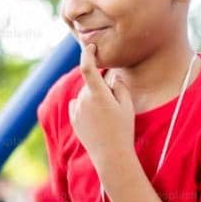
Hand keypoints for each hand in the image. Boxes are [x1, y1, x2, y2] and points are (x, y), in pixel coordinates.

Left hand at [68, 43, 134, 166]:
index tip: (91, 46)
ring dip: (93, 98)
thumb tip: (112, 77)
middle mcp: (83, 100)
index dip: (88, 53)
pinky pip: (78, 104)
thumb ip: (120, 87)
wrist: (111, 155)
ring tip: (106, 117)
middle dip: (101, 87)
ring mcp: (76, 110)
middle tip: (114, 105)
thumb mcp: (127, 106)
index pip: (87, 67)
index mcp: (98, 94)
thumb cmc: (123, 130)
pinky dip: (85, 106)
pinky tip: (96, 120)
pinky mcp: (73, 119)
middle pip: (91, 84)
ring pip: (85, 95)